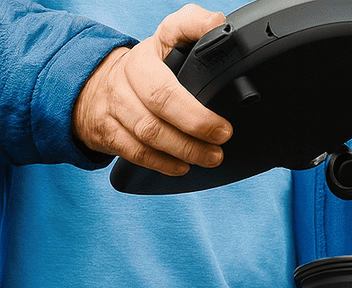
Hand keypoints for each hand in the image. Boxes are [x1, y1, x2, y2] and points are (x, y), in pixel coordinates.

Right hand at [72, 4, 232, 174]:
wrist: (96, 89)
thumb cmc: (146, 73)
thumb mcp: (167, 45)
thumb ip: (194, 31)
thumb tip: (219, 24)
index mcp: (150, 49)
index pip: (173, 30)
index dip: (196, 32)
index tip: (219, 43)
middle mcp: (128, 72)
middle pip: (161, 97)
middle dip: (196, 122)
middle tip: (222, 135)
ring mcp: (115, 103)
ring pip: (149, 130)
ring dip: (185, 148)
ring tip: (211, 157)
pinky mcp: (108, 131)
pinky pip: (137, 152)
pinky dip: (163, 163)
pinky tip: (183, 167)